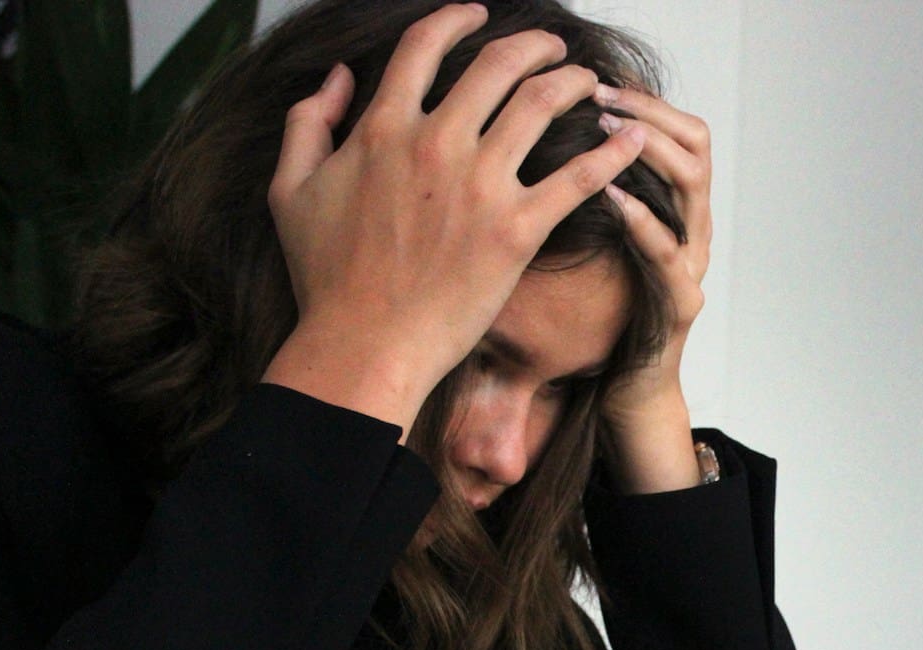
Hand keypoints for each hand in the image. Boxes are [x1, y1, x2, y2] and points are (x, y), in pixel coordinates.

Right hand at [261, 4, 647, 438]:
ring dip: (573, 82)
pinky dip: (612, 152)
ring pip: (542, 104)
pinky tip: (632, 138)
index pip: (426, 46)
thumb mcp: (290, 190)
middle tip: (553, 48)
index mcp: (382, 128)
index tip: (478, 15)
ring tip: (590, 82)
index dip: (456, 19)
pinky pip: (578, 177)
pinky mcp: (517, 231)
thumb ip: (308, 122)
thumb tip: (337, 78)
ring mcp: (480, 185)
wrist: (363, 345)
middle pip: (497, 64)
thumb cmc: (326, 278)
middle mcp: (436, 143)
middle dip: (534, 45)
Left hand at [594, 84, 712, 492]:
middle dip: (647, 111)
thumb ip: (584, 195)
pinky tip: (611, 196)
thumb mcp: (592, 242)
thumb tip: (538, 139)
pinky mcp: (681, 304)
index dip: (645, 99)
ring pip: (693, 186)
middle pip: (695, 144)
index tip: (600, 78)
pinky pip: (669, 252)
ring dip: (648, 150)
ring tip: (605, 131)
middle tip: (600, 94)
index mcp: (674, 209)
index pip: (679, 130)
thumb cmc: (602, 317)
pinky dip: (642, 219)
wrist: (624, 392)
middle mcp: (693, 229)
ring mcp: (693, 265)